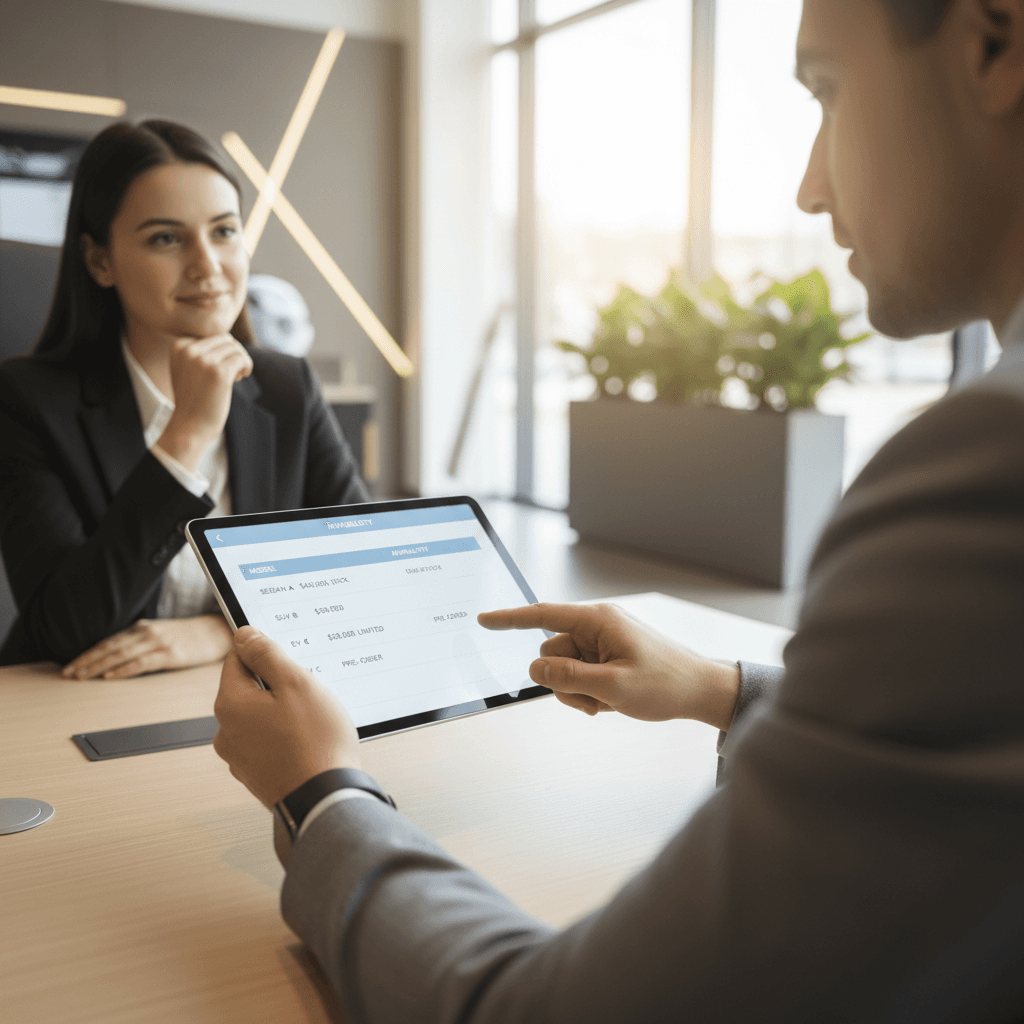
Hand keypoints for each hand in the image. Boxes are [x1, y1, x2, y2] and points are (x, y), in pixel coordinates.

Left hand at [62, 614, 232, 678]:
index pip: (108, 642)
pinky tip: (110, 676)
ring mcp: (158, 643)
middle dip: (86, 661)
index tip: (71, 666)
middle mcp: (147, 632)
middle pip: (110, 648)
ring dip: (98, 666)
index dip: (87, 654)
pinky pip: (141, 662)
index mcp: (143, 628)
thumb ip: (141, 643)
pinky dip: (123, 669)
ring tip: (82, 676)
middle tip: (68, 673)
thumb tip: (117, 661)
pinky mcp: (170, 654)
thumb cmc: (190, 637)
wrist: (218, 631)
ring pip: (121, 655)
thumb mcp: (161, 635)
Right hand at [157, 334, 252, 472]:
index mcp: (179, 346)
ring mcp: (203, 360)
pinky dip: (246, 367)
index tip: (218, 370)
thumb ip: (202, 352)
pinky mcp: (218, 372)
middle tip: (231, 374)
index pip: (212, 336)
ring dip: (241, 361)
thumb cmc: (194, 400)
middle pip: (225, 339)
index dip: (222, 352)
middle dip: (233, 355)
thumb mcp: (190, 370)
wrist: (190, 426)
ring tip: (234, 378)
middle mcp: (188, 349)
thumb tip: (231, 340)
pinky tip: (239, 378)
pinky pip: (242, 359)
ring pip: (235, 348)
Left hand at [213, 626, 360, 807]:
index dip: (266, 653)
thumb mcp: (296, 683)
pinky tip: (308, 742)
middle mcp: (227, 732)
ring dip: (283, 713)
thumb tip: (244, 635)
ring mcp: (240, 758)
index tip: (289, 661)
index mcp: (230, 705)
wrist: (326, 800)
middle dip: (278, 686)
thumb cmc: (315, 743)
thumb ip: (267, 654)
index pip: (237, 659)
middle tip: (308, 693)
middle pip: (249, 689)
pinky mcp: (257, 775)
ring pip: (261, 717)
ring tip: (312, 722)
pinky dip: (286, 738)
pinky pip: (268, 742)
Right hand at [478, 602, 739, 730]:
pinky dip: (590, 694)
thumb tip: (534, 668)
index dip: (510, 619)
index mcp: (598, 620)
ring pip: (563, 670)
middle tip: (595, 699)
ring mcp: (602, 642)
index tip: (483, 619)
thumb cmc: (665, 684)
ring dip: (578, 692)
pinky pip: (579, 677)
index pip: (543, 616)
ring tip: (609, 701)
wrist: (700, 691)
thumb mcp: (612, 687)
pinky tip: (614, 701)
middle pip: (551, 652)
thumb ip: (567, 677)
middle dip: (563, 681)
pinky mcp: (606, 657)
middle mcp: (596, 626)